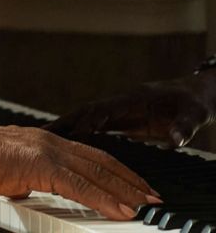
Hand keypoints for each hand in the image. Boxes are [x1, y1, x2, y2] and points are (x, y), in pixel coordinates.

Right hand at [0, 119, 158, 219]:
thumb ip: (22, 175)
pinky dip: (104, 199)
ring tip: (146, 204)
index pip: (87, 155)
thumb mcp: (5, 168)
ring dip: (125, 190)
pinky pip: (80, 185)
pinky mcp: (41, 165)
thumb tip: (26, 187)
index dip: (113, 170)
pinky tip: (121, 210)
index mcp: (42, 141)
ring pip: (96, 171)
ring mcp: (46, 151)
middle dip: (129, 179)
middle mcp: (49, 141)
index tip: (132, 185)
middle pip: (100, 160)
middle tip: (153, 195)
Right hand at [47, 73, 215, 147]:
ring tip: (46, 138)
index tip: (74, 129)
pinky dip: (81, 133)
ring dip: (69, 127)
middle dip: (68, 121)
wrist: (195, 95)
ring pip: (88, 118)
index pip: (106, 108)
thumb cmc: (194, 103)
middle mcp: (122, 103)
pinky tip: (68, 144)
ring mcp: (120, 112)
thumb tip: (175, 139)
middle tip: (45, 132)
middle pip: (88, 110)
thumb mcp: (194, 114)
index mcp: (135, 99)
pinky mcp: (123, 121)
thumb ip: (184, 126)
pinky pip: (97, 127)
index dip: (89, 118)